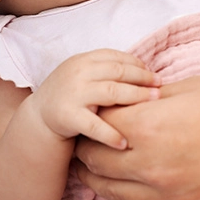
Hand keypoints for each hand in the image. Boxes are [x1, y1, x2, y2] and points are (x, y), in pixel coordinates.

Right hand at [35, 49, 159, 148]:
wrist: (39, 119)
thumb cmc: (70, 96)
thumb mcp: (84, 76)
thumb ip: (106, 71)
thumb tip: (144, 71)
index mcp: (84, 60)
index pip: (116, 57)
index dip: (138, 65)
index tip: (153, 75)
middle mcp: (78, 73)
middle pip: (118, 72)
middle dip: (142, 79)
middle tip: (160, 88)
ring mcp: (73, 93)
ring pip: (111, 92)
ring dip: (136, 97)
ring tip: (154, 105)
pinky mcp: (68, 116)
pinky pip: (94, 125)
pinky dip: (111, 134)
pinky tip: (125, 142)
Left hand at [75, 76, 199, 199]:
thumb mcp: (195, 87)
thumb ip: (156, 98)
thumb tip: (135, 102)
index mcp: (152, 127)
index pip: (100, 124)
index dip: (93, 115)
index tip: (94, 111)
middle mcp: (154, 166)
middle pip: (97, 162)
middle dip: (87, 148)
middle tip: (88, 139)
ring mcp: (172, 197)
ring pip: (112, 195)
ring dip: (97, 180)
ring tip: (94, 168)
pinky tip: (119, 199)